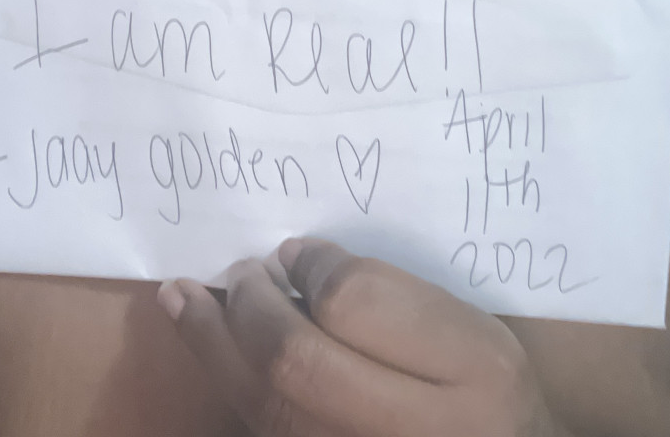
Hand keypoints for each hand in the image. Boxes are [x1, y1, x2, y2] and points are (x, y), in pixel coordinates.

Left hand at [156, 237, 563, 436]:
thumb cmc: (488, 390)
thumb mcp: (468, 328)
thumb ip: (392, 291)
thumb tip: (298, 263)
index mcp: (465, 374)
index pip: (355, 306)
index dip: (312, 269)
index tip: (297, 251)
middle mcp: (404, 430)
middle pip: (295, 363)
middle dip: (250, 306)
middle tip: (240, 269)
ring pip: (264, 406)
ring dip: (212, 342)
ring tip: (181, 296)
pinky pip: (261, 428)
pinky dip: (226, 382)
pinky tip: (209, 346)